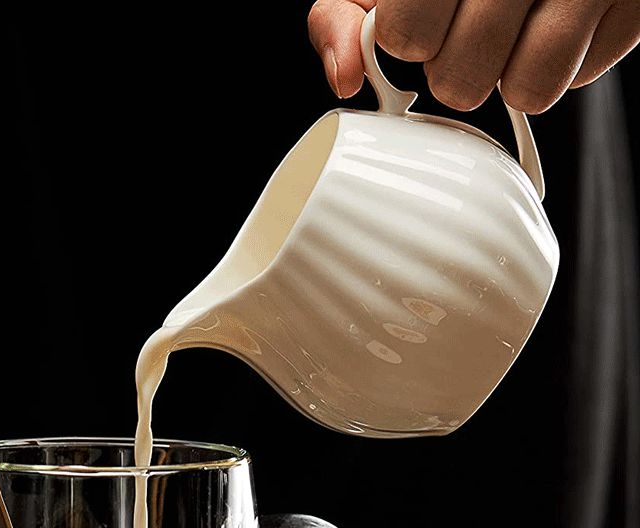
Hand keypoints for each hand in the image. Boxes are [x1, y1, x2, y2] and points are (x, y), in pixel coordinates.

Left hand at [308, 0, 639, 112]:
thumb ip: (345, 14)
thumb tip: (344, 76)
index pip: (406, 35)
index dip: (409, 43)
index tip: (420, 28)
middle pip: (461, 80)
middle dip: (457, 69)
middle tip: (472, 35)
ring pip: (527, 89)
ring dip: (512, 77)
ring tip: (514, 37)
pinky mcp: (631, 2)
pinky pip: (580, 76)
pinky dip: (566, 63)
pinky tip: (558, 24)